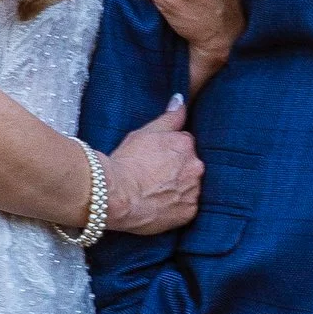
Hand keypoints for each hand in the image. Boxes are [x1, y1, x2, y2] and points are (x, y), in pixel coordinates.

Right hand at [101, 96, 203, 233]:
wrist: (116, 196)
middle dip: (177, 170)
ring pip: (190, 187)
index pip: (184, 144)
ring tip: (156, 192)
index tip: (155, 159)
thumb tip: (181, 100)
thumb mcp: (145, 132)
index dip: (168, 152)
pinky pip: (187, 208)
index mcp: (186, 144)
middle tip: (154, 176)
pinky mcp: (188, 213)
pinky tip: (160, 205)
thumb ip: (169, 117)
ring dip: (179, 188)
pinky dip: (176, 207)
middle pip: (190, 166)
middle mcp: (196, 167)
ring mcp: (193, 192)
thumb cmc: (127, 162)